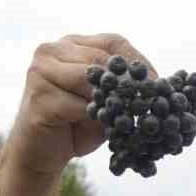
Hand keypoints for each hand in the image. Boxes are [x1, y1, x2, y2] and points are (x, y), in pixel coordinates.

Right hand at [4, 33, 154, 179]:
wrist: (40, 154)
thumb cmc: (75, 125)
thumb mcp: (103, 100)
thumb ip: (119, 88)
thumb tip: (155, 85)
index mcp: (70, 45)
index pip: (113, 42)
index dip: (137, 62)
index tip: (157, 84)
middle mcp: (51, 51)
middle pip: (100, 60)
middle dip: (128, 83)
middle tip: (151, 102)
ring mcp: (40, 73)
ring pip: (88, 80)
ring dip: (112, 100)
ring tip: (129, 115)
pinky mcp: (38, 98)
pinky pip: (77, 105)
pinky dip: (95, 118)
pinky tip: (106, 128)